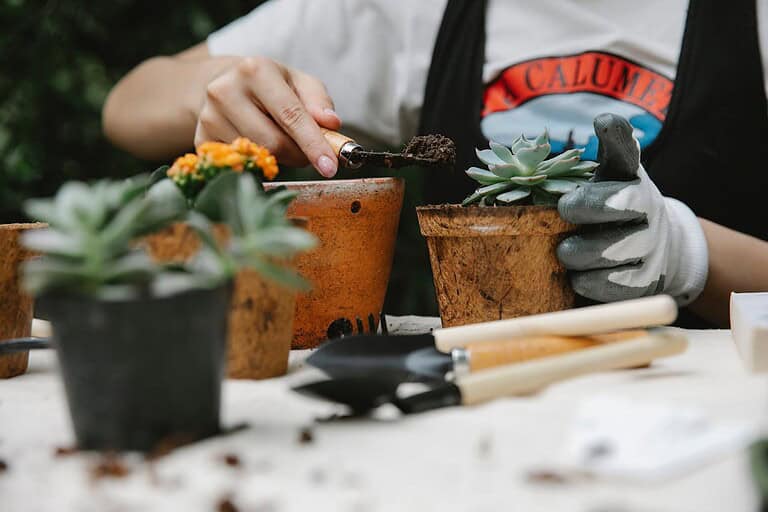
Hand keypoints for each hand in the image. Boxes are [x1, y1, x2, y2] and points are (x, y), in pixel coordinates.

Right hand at [195, 56, 341, 176]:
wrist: (227, 84)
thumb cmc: (272, 86)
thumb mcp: (299, 83)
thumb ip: (319, 101)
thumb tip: (331, 124)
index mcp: (255, 70)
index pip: (290, 115)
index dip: (313, 144)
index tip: (330, 167)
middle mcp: (225, 91)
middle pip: (274, 143)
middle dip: (299, 154)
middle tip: (307, 151)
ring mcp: (208, 117)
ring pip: (259, 157)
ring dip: (281, 160)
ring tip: (280, 141)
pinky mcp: (201, 140)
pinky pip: (241, 166)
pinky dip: (259, 163)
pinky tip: (260, 146)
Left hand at [556, 114, 708, 304]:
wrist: (655, 249)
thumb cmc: (613, 207)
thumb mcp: (610, 176)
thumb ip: (608, 149)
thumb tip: (607, 119)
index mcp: (631, 177)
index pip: (626, 152)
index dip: (616, 136)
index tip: (602, 125)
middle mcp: (648, 208)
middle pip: (620, 203)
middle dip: (588, 206)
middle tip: (564, 211)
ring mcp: (650, 246)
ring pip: (613, 250)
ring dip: (580, 253)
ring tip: (564, 251)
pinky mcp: (644, 282)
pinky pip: (613, 285)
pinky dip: (588, 283)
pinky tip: (576, 278)